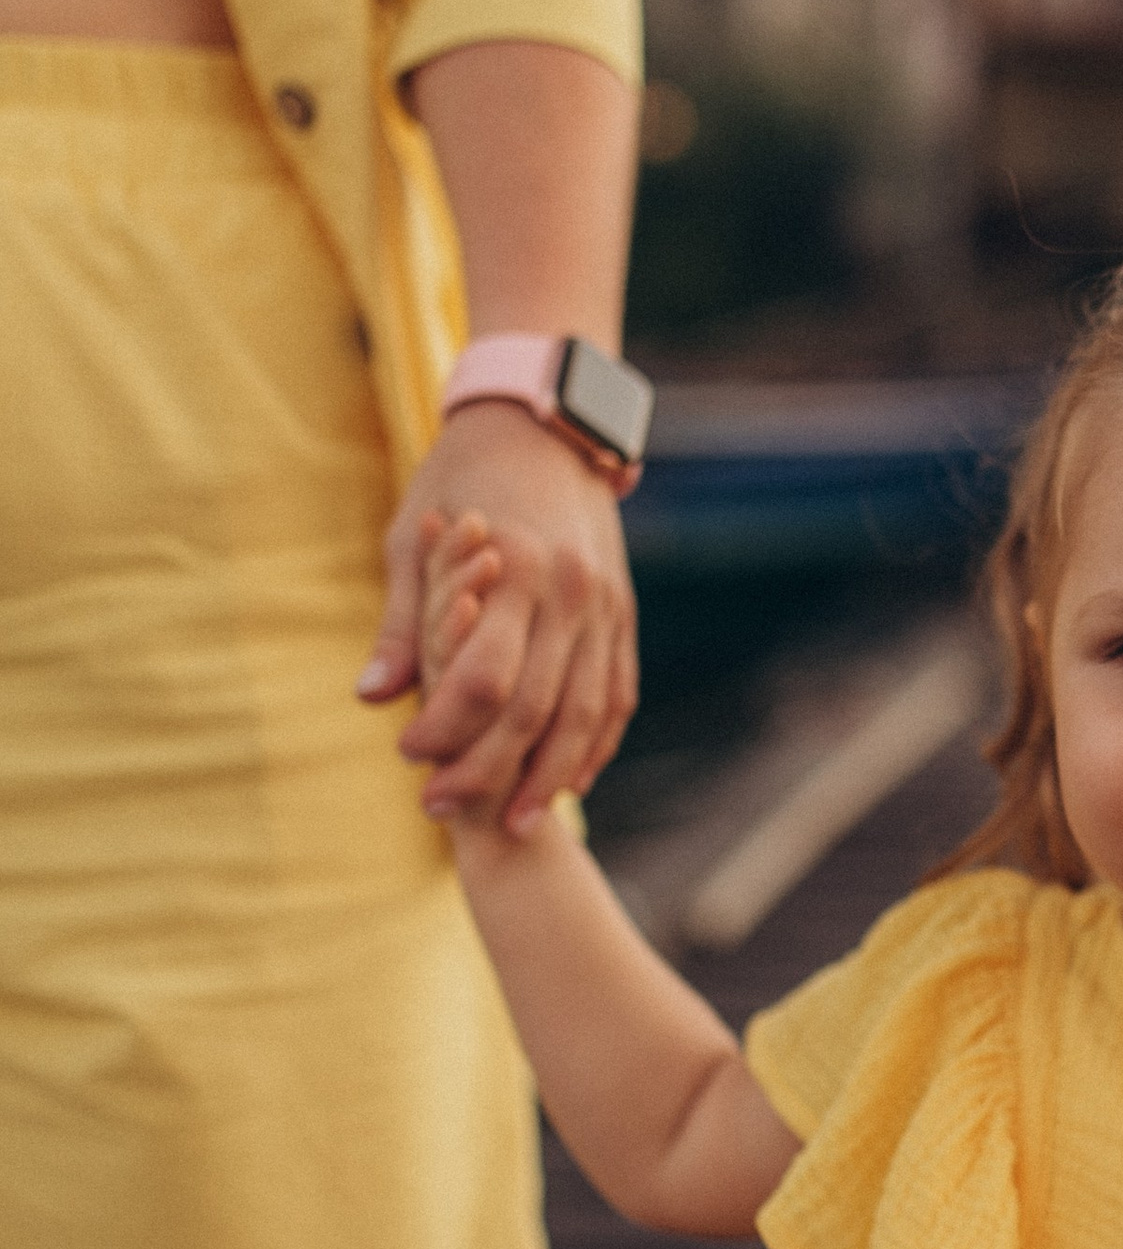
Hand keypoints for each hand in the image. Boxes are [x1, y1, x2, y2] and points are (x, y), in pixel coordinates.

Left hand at [360, 406, 636, 833]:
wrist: (546, 426)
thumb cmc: (460, 480)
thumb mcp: (412, 539)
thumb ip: (403, 625)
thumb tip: (371, 698)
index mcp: (510, 569)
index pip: (483, 679)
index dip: (446, 731)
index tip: (408, 757)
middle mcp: (567, 591)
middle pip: (535, 709)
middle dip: (487, 770)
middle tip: (442, 809)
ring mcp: (605, 605)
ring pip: (585, 714)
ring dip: (549, 777)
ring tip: (514, 822)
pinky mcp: (623, 614)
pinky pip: (616, 696)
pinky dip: (595, 746)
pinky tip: (569, 781)